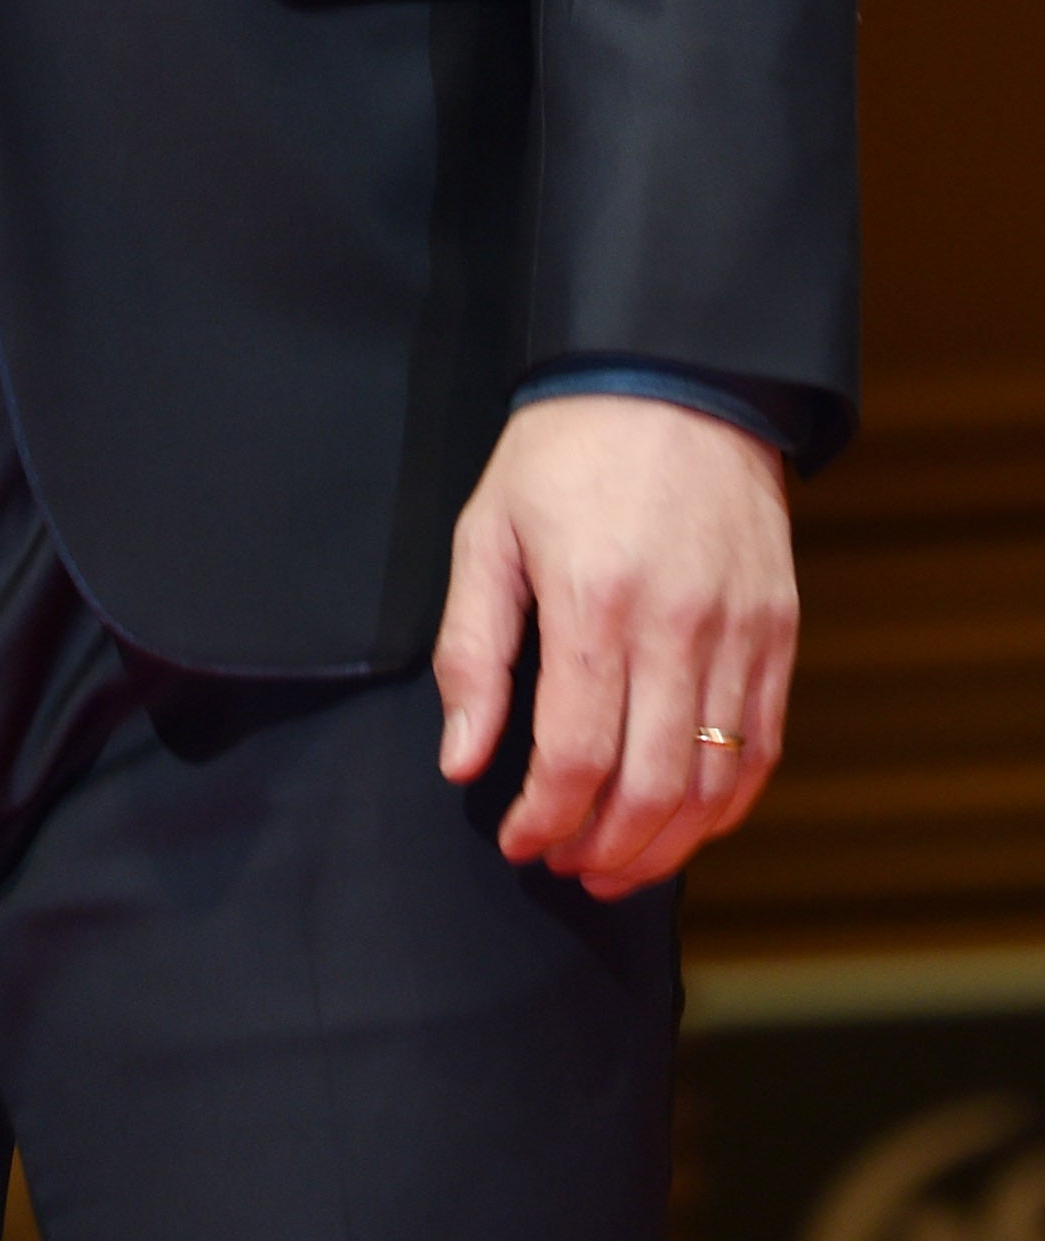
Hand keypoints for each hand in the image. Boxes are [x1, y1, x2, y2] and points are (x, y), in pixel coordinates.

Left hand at [432, 395, 797, 899]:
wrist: (672, 374)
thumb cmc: (565, 451)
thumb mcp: (488, 531)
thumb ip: (473, 652)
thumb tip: (461, 760)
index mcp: (595, 601)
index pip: (577, 757)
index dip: (545, 820)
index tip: (518, 841)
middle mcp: (679, 626)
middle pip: (651, 790)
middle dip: (602, 850)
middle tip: (564, 864)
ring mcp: (740, 631)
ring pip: (713, 785)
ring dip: (665, 847)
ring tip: (617, 867)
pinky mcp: (779, 630)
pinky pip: (762, 748)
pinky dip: (726, 805)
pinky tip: (685, 823)